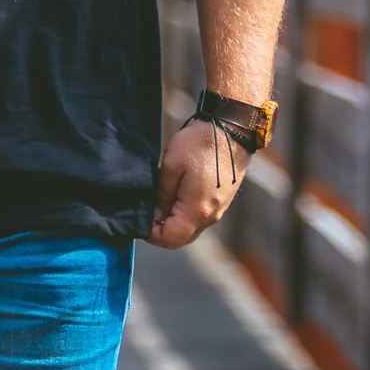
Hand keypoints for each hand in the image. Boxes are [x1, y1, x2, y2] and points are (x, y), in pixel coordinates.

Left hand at [149, 118, 249, 248]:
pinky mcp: (221, 201)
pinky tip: (176, 193)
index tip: (139, 218)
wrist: (230, 129)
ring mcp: (218, 209)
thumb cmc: (200, 144)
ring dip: (173, 220)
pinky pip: (199, 216)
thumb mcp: (170, 167)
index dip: (150, 234)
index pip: (170, 239)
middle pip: (181, 238)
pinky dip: (184, 212)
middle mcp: (211, 217)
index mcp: (197, 212)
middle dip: (161, 229)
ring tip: (160, 198)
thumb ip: (161, 196)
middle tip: (147, 208)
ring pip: (190, 227)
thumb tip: (154, 214)